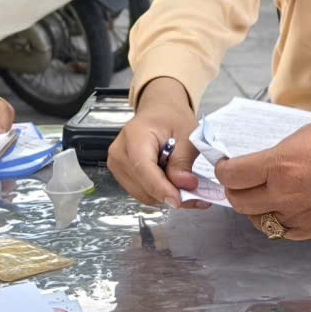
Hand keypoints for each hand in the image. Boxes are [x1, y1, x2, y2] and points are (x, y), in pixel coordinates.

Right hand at [108, 78, 206, 209]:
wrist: (158, 111)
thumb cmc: (171, 118)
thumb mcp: (187, 134)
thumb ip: (184, 160)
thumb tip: (183, 185)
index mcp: (134, 136)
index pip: (144, 170)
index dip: (161, 188)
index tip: (179, 200)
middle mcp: (119, 152)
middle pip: (143, 187)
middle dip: (169, 193)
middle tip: (194, 193)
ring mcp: (117, 165)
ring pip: (143, 194)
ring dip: (165, 195)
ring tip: (183, 184)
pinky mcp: (120, 174)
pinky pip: (141, 192)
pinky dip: (159, 193)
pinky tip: (171, 182)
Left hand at [216, 122, 310, 240]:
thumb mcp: (303, 136)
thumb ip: (275, 155)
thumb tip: (257, 166)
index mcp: (279, 166)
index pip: (231, 175)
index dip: (223, 170)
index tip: (226, 166)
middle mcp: (283, 194)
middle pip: (238, 201)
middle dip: (234, 189)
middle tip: (240, 181)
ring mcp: (296, 215)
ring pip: (257, 219)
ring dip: (255, 208)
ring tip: (264, 195)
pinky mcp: (310, 230)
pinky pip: (281, 230)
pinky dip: (277, 220)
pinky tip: (284, 208)